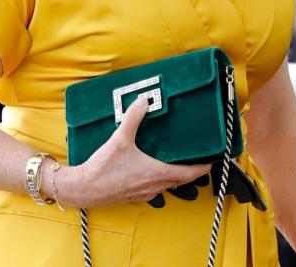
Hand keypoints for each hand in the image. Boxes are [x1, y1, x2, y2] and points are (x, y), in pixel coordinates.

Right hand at [54, 94, 210, 207]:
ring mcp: (145, 193)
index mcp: (157, 173)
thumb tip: (144, 100)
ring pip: (168, 185)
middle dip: (192, 170)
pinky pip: (155, 188)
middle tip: (197, 157)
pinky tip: (153, 169)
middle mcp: (155, 186)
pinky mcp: (134, 195)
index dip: (204, 167)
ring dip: (175, 175)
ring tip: (178, 160)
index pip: (190, 173)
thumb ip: (133, 118)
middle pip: (182, 179)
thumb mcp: (119, 139)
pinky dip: (160, 179)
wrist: (82, 189)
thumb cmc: (102, 168)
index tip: (213, 160)